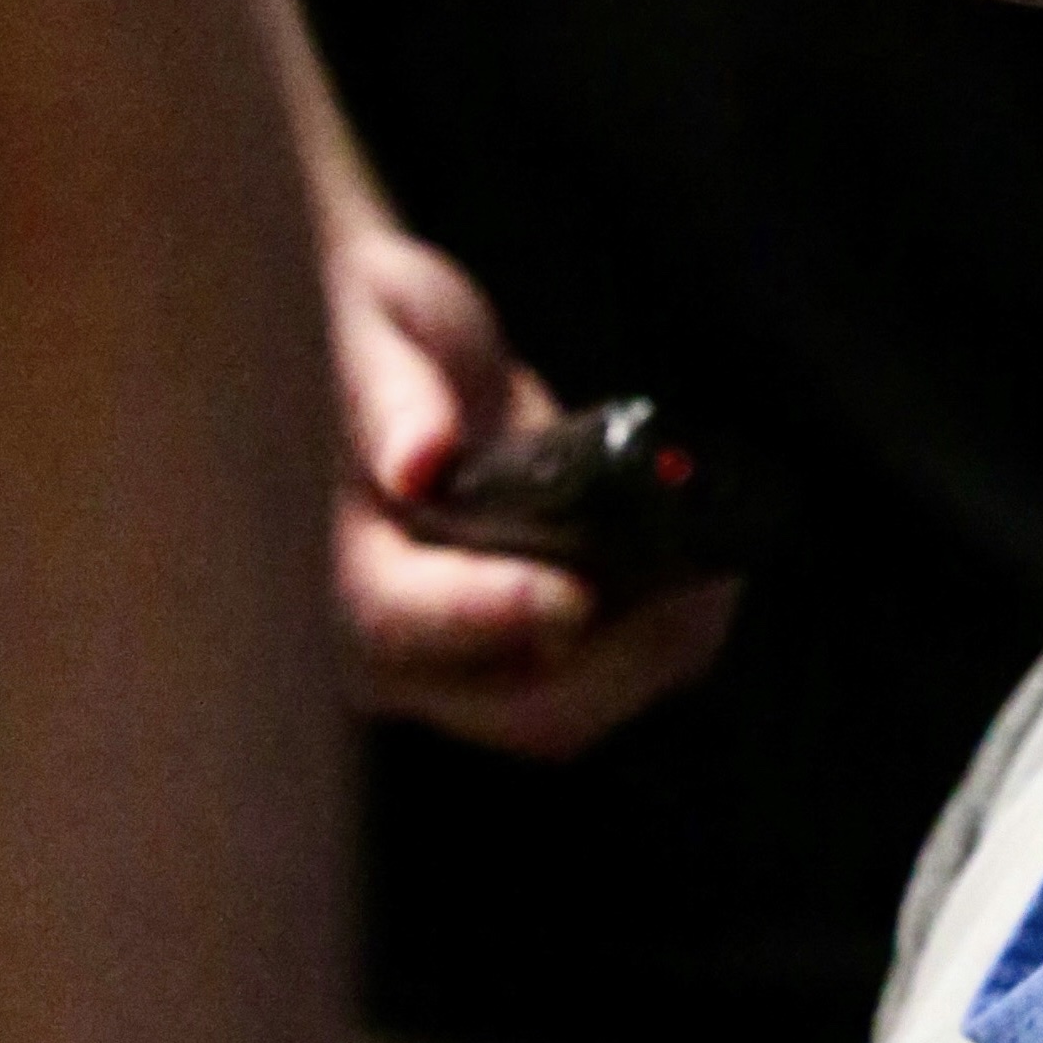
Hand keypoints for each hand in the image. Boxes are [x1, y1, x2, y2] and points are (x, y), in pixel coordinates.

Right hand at [328, 219, 740, 760]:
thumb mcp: (366, 331)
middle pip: (503, 701)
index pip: (395, 619)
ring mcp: (451, 660)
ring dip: (653, 654)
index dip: (488, 613)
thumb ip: (390, 397)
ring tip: (715, 573)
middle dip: (611, 655)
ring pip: (561, 711)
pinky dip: (660, 644)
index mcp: (327, 556)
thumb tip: (421, 462)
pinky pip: (594, 684)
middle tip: (695, 579)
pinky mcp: (513, 650)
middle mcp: (382, 640)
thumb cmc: (363, 331)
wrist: (383, 358)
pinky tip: (704, 578)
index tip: (574, 594)